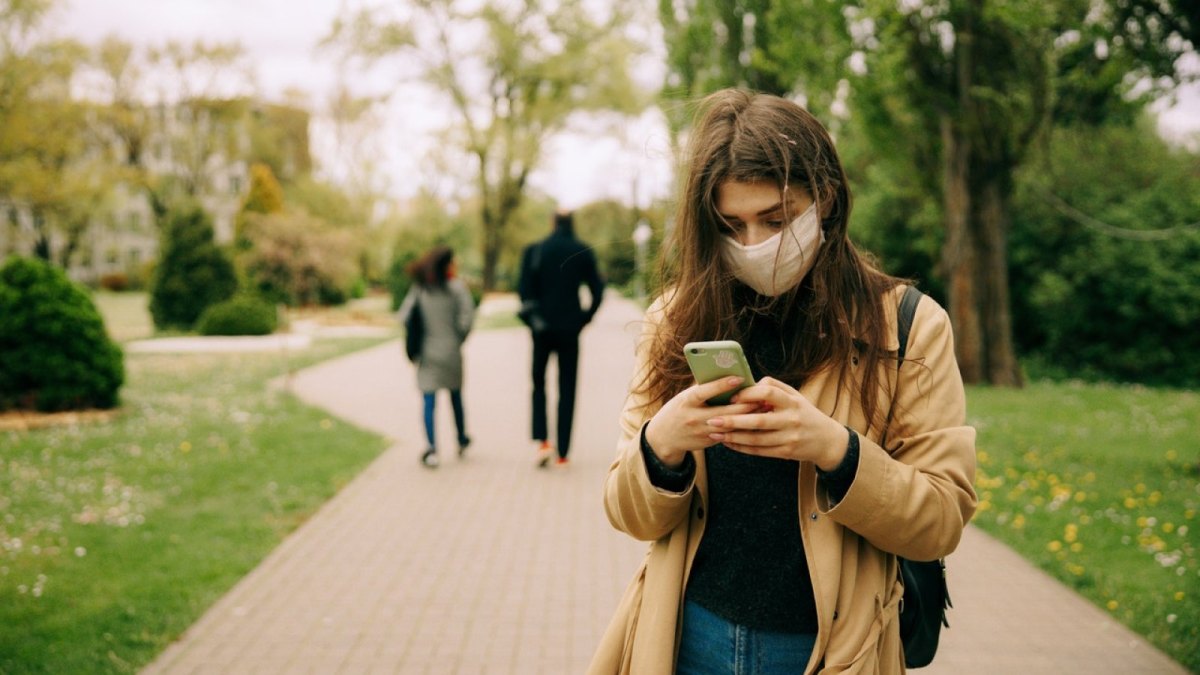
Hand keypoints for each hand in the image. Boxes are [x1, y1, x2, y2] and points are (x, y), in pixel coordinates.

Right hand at [644, 377, 759, 467]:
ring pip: (730, 426)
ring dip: (747, 418)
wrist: (664, 437)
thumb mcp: (685, 397)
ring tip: (763, 408)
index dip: (721, 385)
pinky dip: (742, 428)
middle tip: (762, 397)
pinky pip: (728, 435)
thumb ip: (702, 388)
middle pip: (724, 412)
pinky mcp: (708, 442)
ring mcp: (701, 432)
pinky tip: (754, 421)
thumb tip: (725, 374)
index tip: (739, 378)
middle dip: (744, 405)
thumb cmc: (679, 409)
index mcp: (686, 402)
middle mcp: (693, 418)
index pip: (704, 392)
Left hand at [705, 377, 847, 469]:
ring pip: (756, 439)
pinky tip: (728, 443)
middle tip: (712, 419)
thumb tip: (750, 384)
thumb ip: (774, 387)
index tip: (732, 397)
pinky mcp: (785, 453)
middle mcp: (791, 420)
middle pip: (758, 421)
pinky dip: (741, 447)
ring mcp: (789, 438)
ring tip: (714, 433)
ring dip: (733, 437)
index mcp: (792, 402)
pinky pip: (759, 451)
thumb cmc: (804, 413)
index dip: (749, 394)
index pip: (769, 393)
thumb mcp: (795, 396)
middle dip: (733, 421)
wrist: (826, 440)